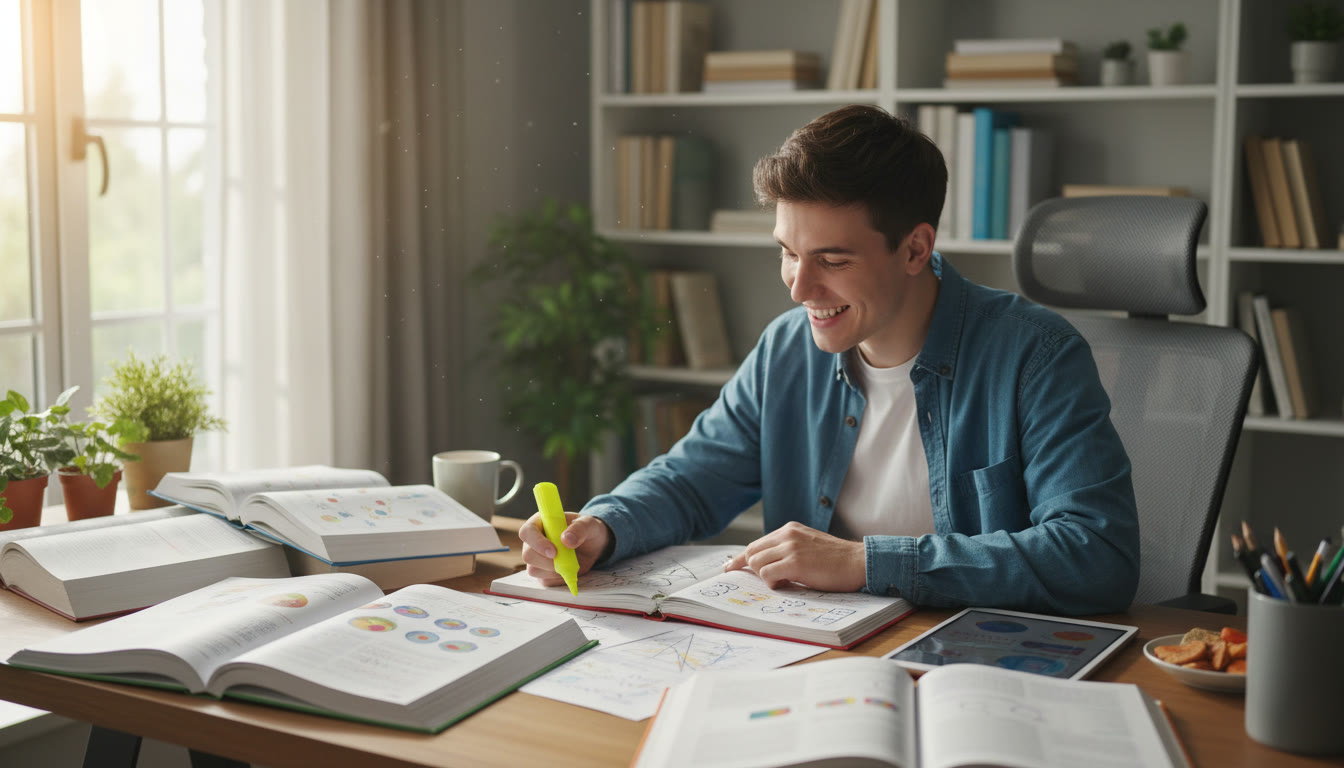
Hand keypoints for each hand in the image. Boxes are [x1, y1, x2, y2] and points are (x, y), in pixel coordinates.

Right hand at [518, 512, 612, 586]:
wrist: (592, 546)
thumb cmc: (586, 530)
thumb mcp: (589, 524)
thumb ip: (579, 528)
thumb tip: (566, 539)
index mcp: (539, 523)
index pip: (527, 532)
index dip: (537, 543)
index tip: (554, 552)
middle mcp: (533, 541)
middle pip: (528, 555)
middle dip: (547, 561)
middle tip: (567, 560)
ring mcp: (536, 558)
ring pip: (534, 570)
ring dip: (554, 570)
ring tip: (571, 561)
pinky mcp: (542, 572)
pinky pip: (544, 581)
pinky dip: (558, 578)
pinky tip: (569, 569)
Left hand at [723, 521, 865, 591]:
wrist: (858, 561)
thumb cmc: (836, 559)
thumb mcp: (809, 545)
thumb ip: (788, 549)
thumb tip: (766, 564)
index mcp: (790, 529)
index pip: (756, 543)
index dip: (741, 558)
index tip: (730, 566)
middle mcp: (787, 535)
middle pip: (751, 552)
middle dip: (747, 569)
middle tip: (751, 582)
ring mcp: (790, 547)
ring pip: (756, 563)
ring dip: (764, 577)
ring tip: (783, 582)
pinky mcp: (795, 563)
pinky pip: (767, 575)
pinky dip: (772, 583)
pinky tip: (786, 585)